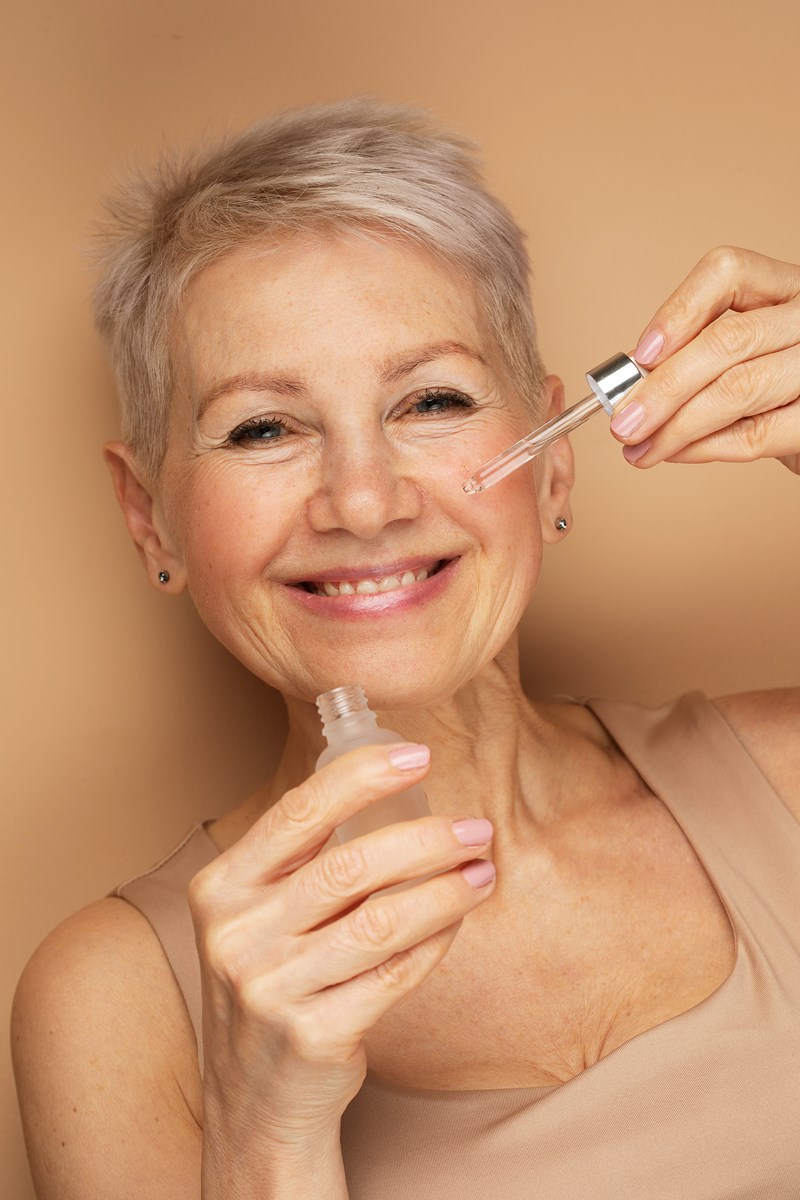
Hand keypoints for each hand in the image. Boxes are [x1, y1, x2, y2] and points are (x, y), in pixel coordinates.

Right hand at [188, 745, 494, 1159]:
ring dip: (446, 890)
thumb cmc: (271, 985)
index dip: (363, 775)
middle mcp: (238, 935)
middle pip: (349, 865)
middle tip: (475, 828)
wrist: (252, 1104)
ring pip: (382, 920)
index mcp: (222, 887)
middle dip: (426, 839)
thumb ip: (302, 860)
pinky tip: (458, 919)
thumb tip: (389, 785)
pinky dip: (437, 940)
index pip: (299, 811)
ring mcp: (272, 989)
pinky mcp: (314, 1035)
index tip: (418, 754)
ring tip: (483, 869)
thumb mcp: (258, 917)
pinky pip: (397, 973)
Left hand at [609, 246, 799, 474]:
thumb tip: (634, 377)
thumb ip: (698, 353)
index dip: (678, 311)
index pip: (728, 272)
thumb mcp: (744, 354)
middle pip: (728, 339)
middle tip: (623, 421)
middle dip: (664, 386)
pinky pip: (755, 434)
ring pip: (738, 388)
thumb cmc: (778, 388)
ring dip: (676, 425)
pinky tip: (675, 452)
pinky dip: (705, 447)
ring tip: (640, 447)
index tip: (641, 354)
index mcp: (784, 288)